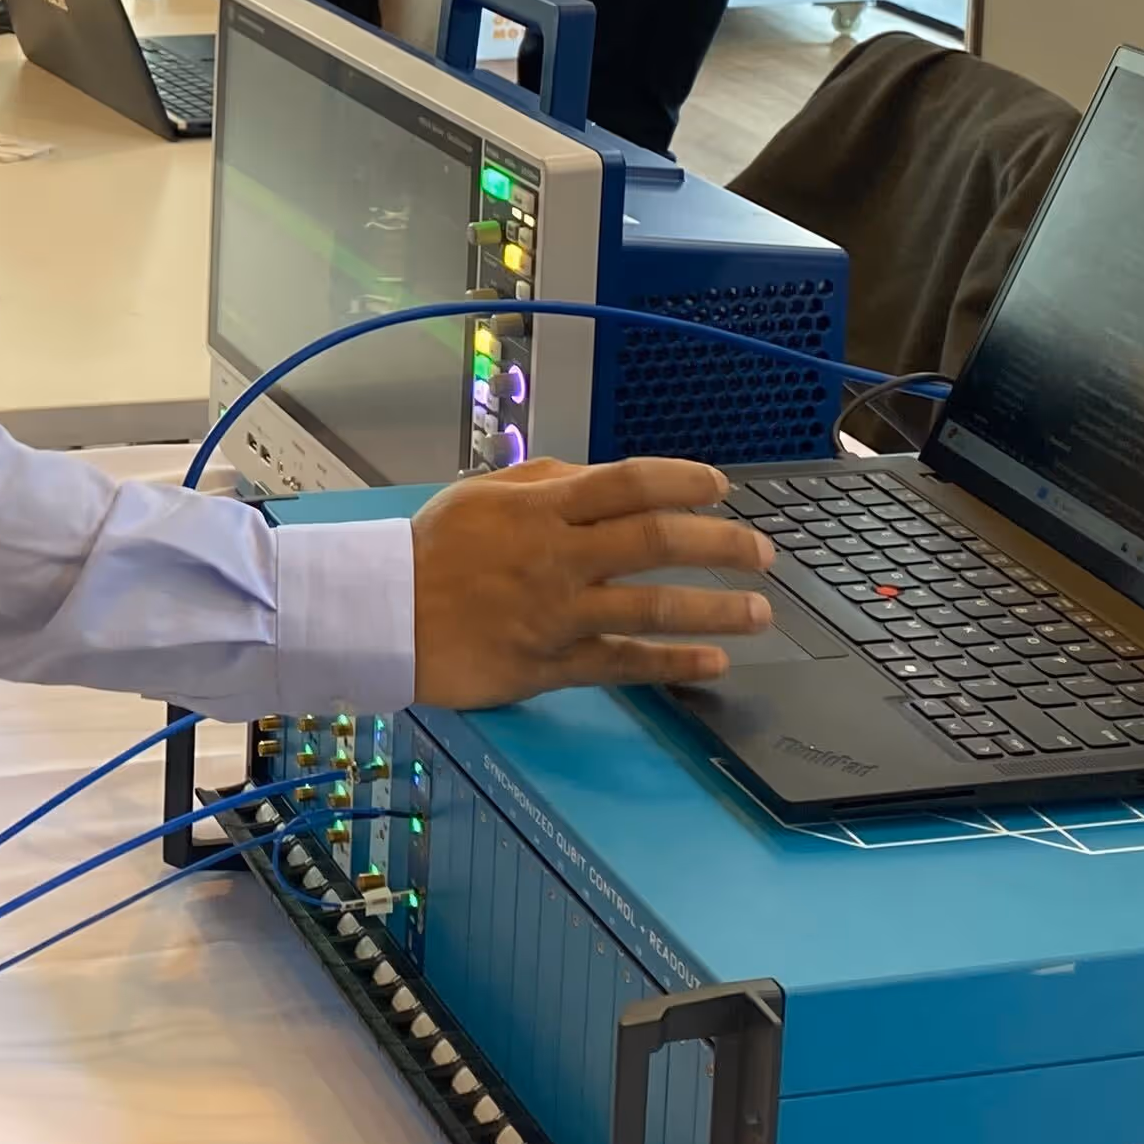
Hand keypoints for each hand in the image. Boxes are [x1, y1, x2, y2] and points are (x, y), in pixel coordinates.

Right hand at [407, 456, 776, 710]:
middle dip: (721, 545)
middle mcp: (557, 557)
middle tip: (763, 552)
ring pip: (652, 608)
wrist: (381, 614)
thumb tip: (606, 479)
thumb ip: (548, 482)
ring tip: (759, 612)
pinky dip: (674, 663)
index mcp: (541, 508)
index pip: (630, 483)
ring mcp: (557, 614)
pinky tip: (714, 661)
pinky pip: (624, 663)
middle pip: (657, 541)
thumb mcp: (484, 494)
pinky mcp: (550, 664)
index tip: (721, 488)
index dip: (684, 480)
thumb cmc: (432, 551)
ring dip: (715, 609)